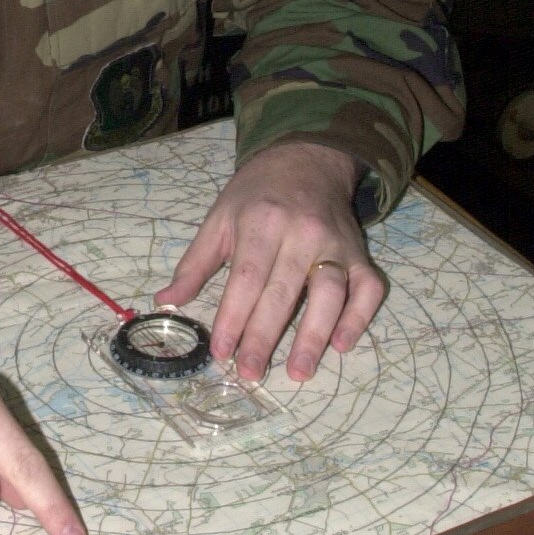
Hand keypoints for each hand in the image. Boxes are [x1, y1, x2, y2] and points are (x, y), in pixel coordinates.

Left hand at [155, 142, 385, 381]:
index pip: (247, 277)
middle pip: (284, 291)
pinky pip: (368, 289)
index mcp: (262, 221)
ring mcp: (336, 244)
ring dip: (314, 335)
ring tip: (297, 372)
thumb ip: (195, 263)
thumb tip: (165, 302)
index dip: (234, 316)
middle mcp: (303, 232)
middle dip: (265, 336)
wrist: (307, 161)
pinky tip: (341, 345)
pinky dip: (359, 318)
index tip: (221, 352)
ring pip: (330, 293)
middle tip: (251, 373)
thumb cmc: (256, 195)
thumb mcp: (219, 218)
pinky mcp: (360, 254)